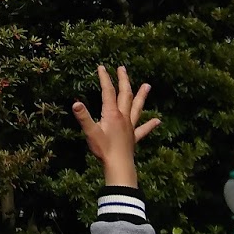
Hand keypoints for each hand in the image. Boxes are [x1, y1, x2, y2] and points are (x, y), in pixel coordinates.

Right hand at [73, 64, 158, 188]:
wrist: (119, 165)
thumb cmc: (104, 149)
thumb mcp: (90, 132)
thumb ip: (83, 117)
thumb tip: (75, 103)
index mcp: (112, 114)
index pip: (108, 92)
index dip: (105, 79)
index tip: (101, 67)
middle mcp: (123, 117)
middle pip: (125, 95)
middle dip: (123, 80)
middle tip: (122, 68)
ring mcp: (131, 126)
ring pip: (137, 107)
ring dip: (142, 96)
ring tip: (147, 85)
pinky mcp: (134, 137)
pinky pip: (143, 129)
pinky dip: (150, 124)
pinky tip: (157, 121)